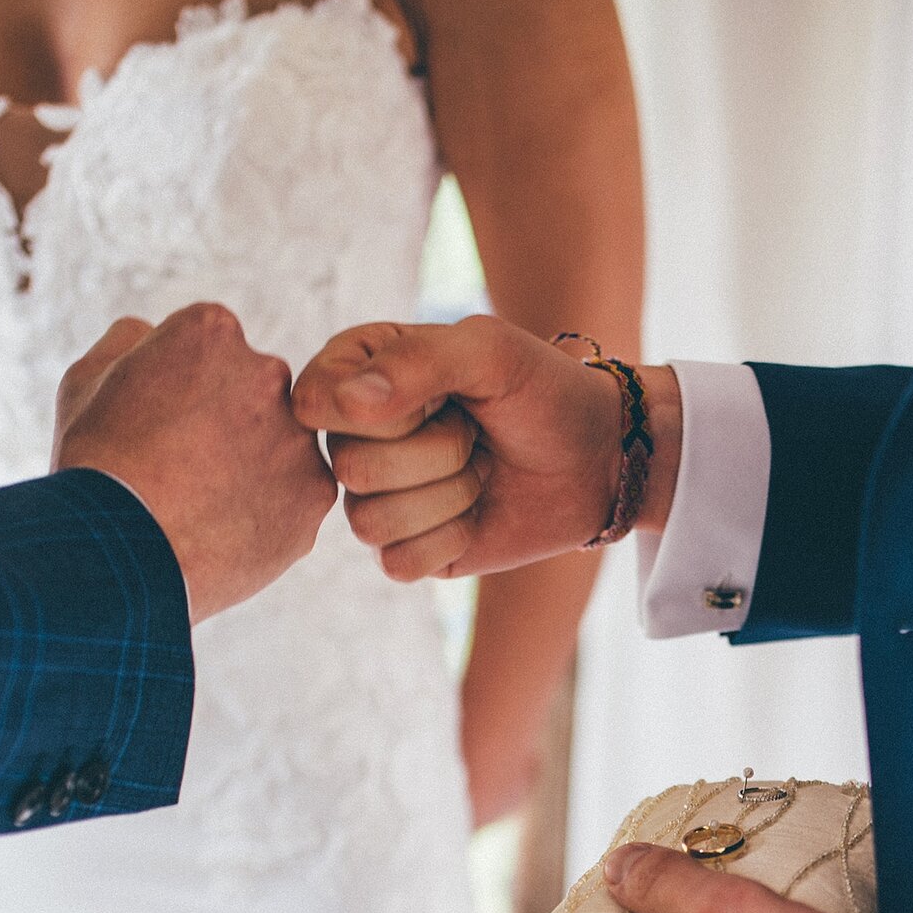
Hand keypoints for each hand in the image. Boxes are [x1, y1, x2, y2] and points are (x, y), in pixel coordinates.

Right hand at [53, 304, 335, 622]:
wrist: (118, 552)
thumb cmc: (95, 465)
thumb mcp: (86, 381)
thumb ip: (128, 341)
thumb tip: (149, 331)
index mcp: (212, 332)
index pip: (212, 345)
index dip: (183, 386)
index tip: (163, 419)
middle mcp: (268, 373)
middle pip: (255, 391)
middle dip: (227, 420)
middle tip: (184, 466)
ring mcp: (298, 436)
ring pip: (282, 446)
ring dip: (253, 466)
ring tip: (201, 504)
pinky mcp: (315, 495)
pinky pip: (296, 498)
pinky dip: (268, 512)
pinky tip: (225, 530)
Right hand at [292, 316, 678, 581]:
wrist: (597, 457)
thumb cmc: (541, 391)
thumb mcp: (488, 351)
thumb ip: (415, 361)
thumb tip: (342, 405)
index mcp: (357, 372)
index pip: (315, 401)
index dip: (383, 408)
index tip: (441, 392)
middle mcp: (354, 436)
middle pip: (350, 466)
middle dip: (436, 451)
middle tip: (474, 432)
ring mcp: (376, 497)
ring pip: (369, 521)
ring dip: (448, 496)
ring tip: (479, 469)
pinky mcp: (404, 550)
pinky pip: (397, 562)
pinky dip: (450, 540)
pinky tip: (476, 514)